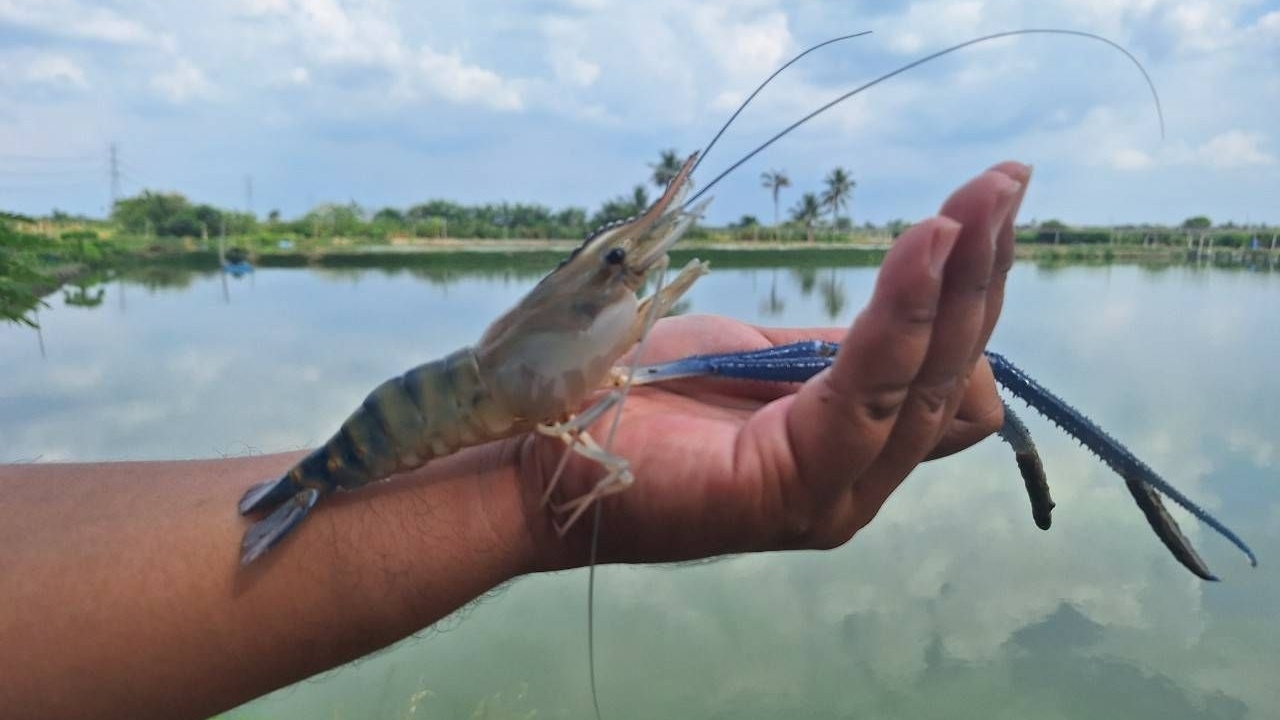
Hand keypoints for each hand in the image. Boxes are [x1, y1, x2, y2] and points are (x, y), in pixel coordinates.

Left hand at [521, 161, 1029, 568]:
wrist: (545, 445)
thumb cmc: (644, 396)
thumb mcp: (762, 359)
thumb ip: (843, 352)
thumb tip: (919, 311)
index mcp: (850, 453)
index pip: (946, 377)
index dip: (970, 298)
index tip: (979, 210)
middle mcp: (858, 483)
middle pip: (955, 374)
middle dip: (984, 271)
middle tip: (1008, 179)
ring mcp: (833, 495)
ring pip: (930, 380)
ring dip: (961, 280)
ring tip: (983, 195)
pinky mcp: (796, 488)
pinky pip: (871, 385)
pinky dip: (904, 308)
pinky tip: (926, 241)